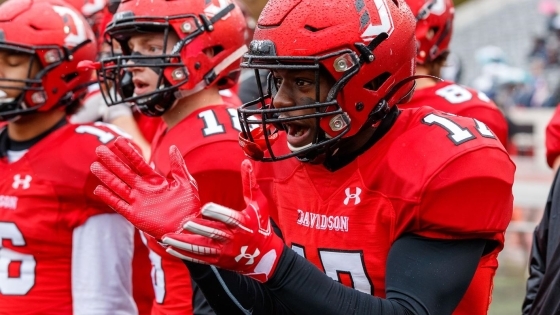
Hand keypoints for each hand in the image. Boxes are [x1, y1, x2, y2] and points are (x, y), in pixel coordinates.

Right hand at [91, 136, 200, 239]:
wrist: (187, 227)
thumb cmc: (189, 206)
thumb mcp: (186, 182)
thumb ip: (178, 166)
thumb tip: (173, 147)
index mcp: (155, 180)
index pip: (138, 162)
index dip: (128, 152)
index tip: (118, 140)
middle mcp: (143, 189)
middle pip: (124, 172)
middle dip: (112, 161)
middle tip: (99, 149)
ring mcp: (138, 201)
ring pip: (118, 186)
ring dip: (106, 176)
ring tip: (94, 166)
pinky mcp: (134, 215)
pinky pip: (119, 205)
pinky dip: (109, 197)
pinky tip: (98, 189)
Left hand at [162, 160, 284, 282]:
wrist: (264, 255)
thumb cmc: (260, 224)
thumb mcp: (259, 204)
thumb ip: (250, 183)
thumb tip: (246, 161)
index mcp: (244, 223)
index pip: (230, 218)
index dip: (218, 213)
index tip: (204, 207)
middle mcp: (233, 238)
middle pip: (214, 233)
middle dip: (198, 229)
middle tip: (184, 223)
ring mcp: (225, 251)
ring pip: (202, 248)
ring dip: (184, 243)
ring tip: (167, 237)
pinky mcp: (218, 261)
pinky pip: (199, 258)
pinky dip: (185, 254)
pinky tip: (170, 248)